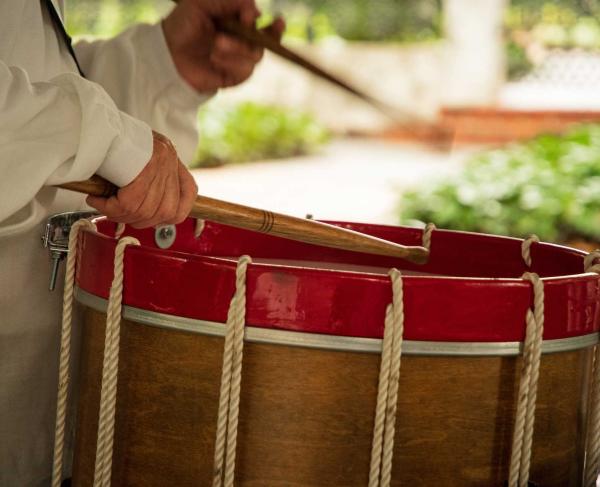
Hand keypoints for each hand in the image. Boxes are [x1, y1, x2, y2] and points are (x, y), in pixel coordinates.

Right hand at [86, 132, 197, 228]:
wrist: (93, 118)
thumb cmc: (109, 138)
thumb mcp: (137, 152)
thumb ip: (148, 176)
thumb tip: (146, 210)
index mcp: (170, 155)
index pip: (189, 192)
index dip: (175, 212)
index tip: (156, 217)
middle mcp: (169, 158)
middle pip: (166, 211)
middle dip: (141, 220)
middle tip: (120, 214)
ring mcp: (160, 162)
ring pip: (147, 210)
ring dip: (122, 215)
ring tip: (105, 206)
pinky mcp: (144, 167)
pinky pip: (129, 203)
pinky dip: (111, 208)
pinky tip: (98, 201)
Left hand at [162, 0, 284, 91]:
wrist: (167, 54)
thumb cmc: (182, 25)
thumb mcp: (201, 4)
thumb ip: (228, 1)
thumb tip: (255, 10)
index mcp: (238, 21)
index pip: (262, 22)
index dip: (263, 20)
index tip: (248, 16)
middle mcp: (243, 40)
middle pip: (266, 39)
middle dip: (257, 34)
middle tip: (243, 25)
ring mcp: (240, 59)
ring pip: (256, 55)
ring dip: (237, 48)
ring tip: (216, 44)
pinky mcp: (235, 76)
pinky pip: (245, 70)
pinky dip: (231, 62)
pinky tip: (214, 58)